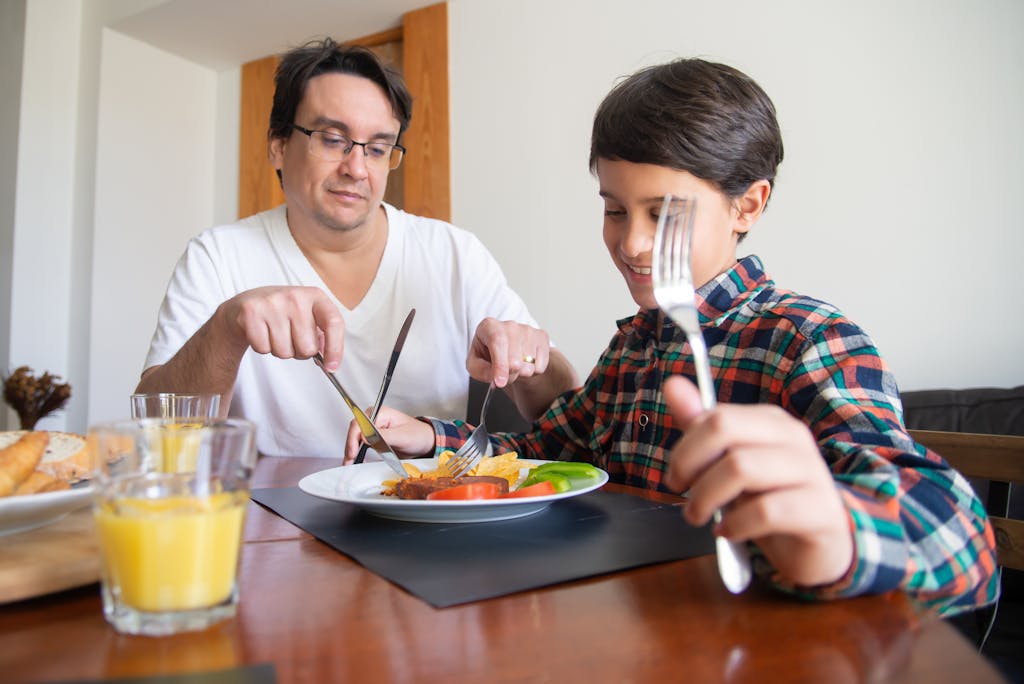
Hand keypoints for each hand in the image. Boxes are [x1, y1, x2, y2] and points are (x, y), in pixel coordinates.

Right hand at [216, 286, 344, 370]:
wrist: (247, 303)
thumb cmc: (283, 313)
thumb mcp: (307, 316)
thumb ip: (322, 334)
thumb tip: (330, 360)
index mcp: (315, 296)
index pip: (333, 323)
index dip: (335, 348)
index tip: (332, 367)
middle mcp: (295, 296)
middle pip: (308, 346)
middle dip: (300, 351)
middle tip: (291, 339)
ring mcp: (272, 303)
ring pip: (285, 351)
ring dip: (281, 350)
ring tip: (275, 334)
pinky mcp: (251, 312)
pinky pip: (263, 349)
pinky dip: (263, 348)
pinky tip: (262, 333)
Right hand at [343, 406, 435, 463]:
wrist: (424, 442)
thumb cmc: (418, 435)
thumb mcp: (402, 436)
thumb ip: (384, 436)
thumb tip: (365, 437)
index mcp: (380, 413)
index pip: (360, 423)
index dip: (353, 437)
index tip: (353, 451)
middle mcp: (374, 419)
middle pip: (355, 431)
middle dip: (350, 447)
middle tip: (349, 461)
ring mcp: (373, 429)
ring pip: (355, 439)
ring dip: (351, 452)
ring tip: (350, 464)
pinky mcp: (374, 438)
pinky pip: (361, 445)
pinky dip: (357, 454)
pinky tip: (357, 461)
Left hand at [467, 318, 551, 387]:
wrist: (506, 351)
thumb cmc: (488, 356)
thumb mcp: (475, 365)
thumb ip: (480, 371)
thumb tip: (495, 377)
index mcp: (489, 327)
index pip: (497, 343)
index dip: (500, 365)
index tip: (500, 382)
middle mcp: (510, 325)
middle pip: (514, 360)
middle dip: (509, 376)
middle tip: (503, 377)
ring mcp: (528, 330)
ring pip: (528, 365)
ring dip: (521, 374)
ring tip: (513, 367)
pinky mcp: (541, 337)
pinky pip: (540, 365)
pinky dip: (533, 371)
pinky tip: (525, 363)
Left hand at [662, 376, 854, 586]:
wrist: (819, 548)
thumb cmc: (769, 501)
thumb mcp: (730, 465)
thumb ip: (702, 428)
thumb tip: (672, 384)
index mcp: (771, 422)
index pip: (715, 416)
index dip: (685, 447)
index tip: (677, 476)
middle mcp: (794, 438)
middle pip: (724, 430)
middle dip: (690, 464)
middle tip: (682, 493)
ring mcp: (811, 472)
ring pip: (740, 468)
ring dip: (706, 497)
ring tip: (699, 516)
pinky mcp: (820, 510)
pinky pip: (765, 511)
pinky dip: (735, 525)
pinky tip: (728, 532)